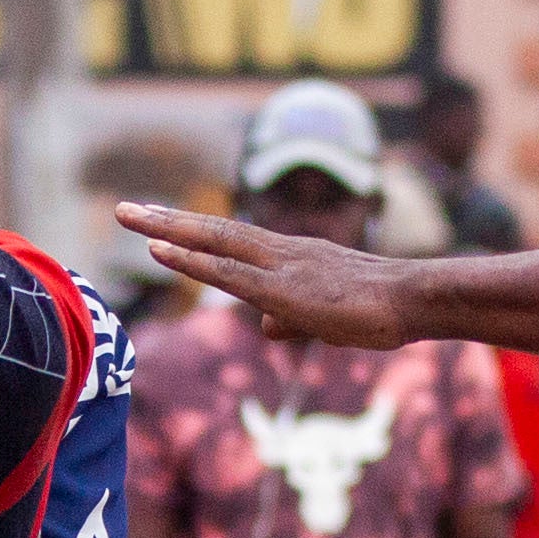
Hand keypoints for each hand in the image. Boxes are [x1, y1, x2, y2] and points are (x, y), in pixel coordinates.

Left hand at [123, 202, 415, 350]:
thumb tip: (264, 329)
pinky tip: (159, 249)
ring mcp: (280, 268)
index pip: (232, 241)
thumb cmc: (380, 310)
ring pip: (214, 242)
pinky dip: (190, 259)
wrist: (415, 299)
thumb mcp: (326, 317)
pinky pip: (227, 272)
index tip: (155, 224)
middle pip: (213, 231)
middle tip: (123, 208)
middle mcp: (280, 253)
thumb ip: (290, 320)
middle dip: (165, 219)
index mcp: (291, 258)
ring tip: (128, 215)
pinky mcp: (283, 290)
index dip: (191, 233)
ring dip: (167, 228)